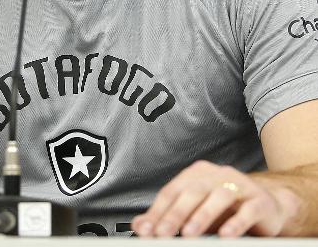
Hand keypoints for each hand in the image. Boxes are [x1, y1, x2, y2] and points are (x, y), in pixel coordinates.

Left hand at [131, 160, 295, 237]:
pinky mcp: (260, 201)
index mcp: (199, 174)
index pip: (173, 190)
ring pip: (218, 197)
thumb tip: (141, 225)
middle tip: (163, 233)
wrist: (268, 205)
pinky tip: (225, 235)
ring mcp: (240, 186)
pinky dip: (235, 223)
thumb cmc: (228, 209)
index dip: (158, 210)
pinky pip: (247, 211)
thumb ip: (170, 216)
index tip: (146, 229)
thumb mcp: (196, 211)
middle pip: (193, 191)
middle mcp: (218, 175)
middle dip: (175, 214)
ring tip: (189, 234)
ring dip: (202, 216)